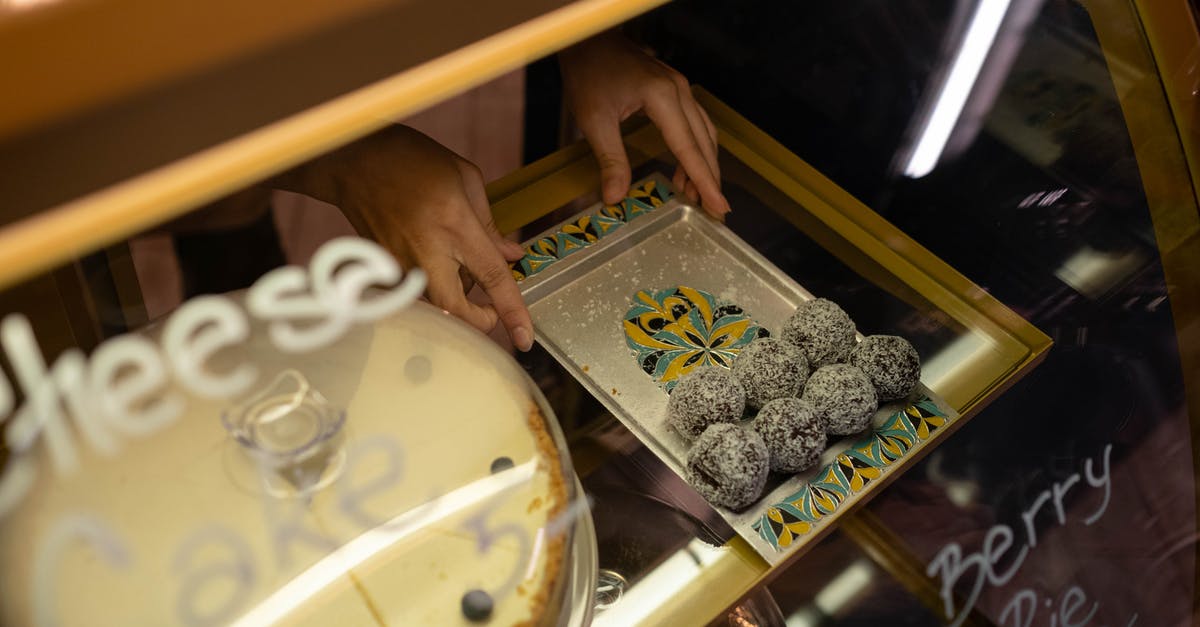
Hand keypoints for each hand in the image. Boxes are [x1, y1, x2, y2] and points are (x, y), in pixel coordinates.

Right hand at [273, 125, 532, 350]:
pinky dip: (432, 282)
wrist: (353, 161)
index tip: (525, 338)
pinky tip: (430, 255)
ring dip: (454, 294)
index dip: (512, 311)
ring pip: (436, 303)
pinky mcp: (384, 269)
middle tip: (490, 309)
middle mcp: (427, 251)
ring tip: (455, 261)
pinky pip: (417, 291)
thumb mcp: (465, 178)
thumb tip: (511, 255)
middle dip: (478, 320)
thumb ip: (490, 223)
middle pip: (457, 310)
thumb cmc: (411, 160)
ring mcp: (401, 264)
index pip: (492, 277)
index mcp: (455, 225)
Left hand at [559, 32, 728, 218]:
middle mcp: (679, 91)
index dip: (704, 181)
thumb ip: (610, 159)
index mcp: (663, 97)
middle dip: (710, 178)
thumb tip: (616, 197)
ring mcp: (680, 88)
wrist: (588, 43)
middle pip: (704, 143)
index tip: (719, 206)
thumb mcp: (594, 120)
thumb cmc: (589, 73)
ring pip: (703, 134)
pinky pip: (695, 124)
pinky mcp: (674, 90)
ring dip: (703, 165)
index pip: (689, 148)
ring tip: (696, 195)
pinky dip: (695, 149)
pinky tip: (684, 169)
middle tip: (714, 210)